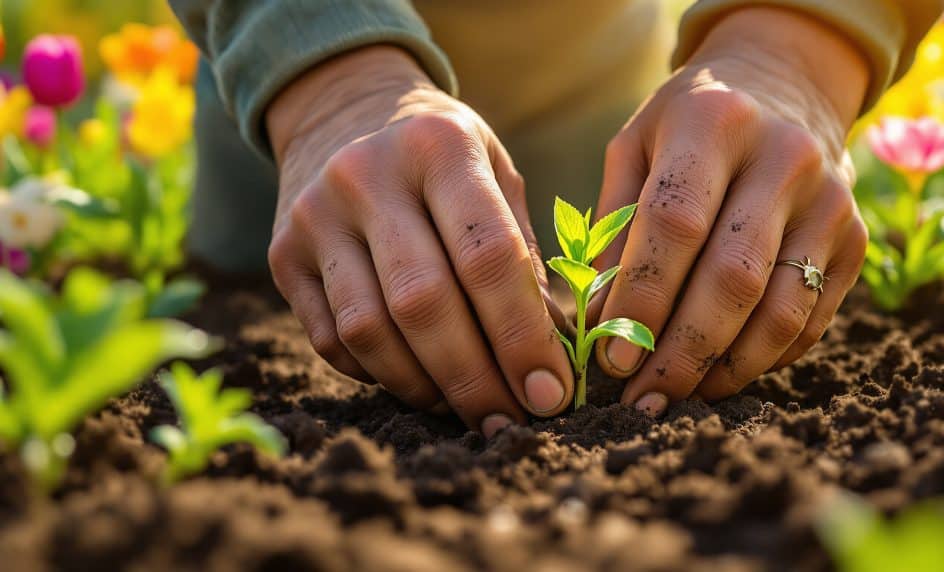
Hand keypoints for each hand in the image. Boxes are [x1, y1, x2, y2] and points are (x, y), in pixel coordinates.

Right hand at [266, 46, 573, 435]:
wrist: (342, 111)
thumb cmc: (442, 157)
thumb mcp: (495, 171)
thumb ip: (523, 252)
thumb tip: (552, 352)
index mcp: (439, 146)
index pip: (488, 255)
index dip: (523, 336)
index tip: (550, 393)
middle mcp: (367, 175)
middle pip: (424, 303)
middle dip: (475, 378)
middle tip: (510, 421)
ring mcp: (315, 215)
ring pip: (370, 330)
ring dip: (425, 387)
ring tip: (467, 408)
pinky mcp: (281, 254)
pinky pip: (331, 340)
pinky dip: (378, 375)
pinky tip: (417, 380)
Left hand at [590, 7, 870, 413]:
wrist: (786, 85)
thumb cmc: (689, 125)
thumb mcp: (636, 146)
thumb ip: (613, 225)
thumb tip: (598, 321)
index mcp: (715, 122)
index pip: (675, 223)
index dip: (642, 298)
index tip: (611, 357)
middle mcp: (785, 157)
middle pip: (732, 277)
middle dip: (681, 352)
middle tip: (641, 398)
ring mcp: (831, 201)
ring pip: (780, 310)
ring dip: (725, 369)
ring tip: (677, 396)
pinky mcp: (856, 238)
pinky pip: (810, 320)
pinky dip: (763, 360)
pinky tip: (721, 375)